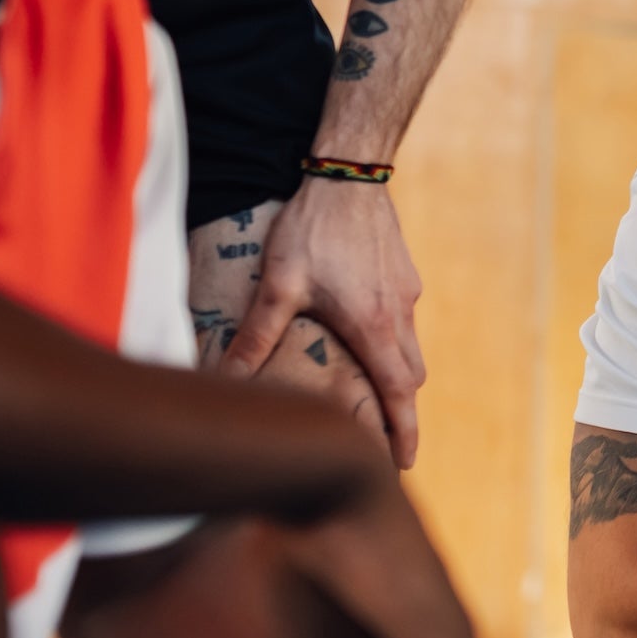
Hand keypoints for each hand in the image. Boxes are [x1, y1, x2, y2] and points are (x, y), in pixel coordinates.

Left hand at [222, 177, 426, 469]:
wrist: (350, 172)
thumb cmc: (314, 228)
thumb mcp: (278, 285)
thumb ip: (255, 337)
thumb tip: (225, 381)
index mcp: (374, 328)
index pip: (399, 396)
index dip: (405, 434)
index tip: (404, 465)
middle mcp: (399, 315)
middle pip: (410, 378)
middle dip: (401, 409)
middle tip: (383, 434)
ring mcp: (407, 292)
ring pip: (411, 348)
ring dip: (397, 375)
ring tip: (371, 389)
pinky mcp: (405, 273)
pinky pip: (406, 320)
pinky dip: (394, 340)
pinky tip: (363, 329)